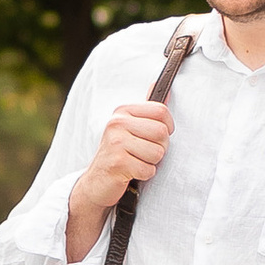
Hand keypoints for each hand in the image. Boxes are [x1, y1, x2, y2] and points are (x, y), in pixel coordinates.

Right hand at [64, 101, 173, 261]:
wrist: (96, 182)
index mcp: (122, 111)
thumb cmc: (119, 153)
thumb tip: (158, 82)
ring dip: (151, 163)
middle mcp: (117, 124)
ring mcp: (116, 143)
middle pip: (162, 132)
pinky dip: (144, 174)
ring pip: (158, 152)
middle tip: (144, 153)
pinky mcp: (117, 163)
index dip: (167, 126)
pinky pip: (148, 170)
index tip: (157, 136)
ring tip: (137, 162)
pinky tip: (131, 172)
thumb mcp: (129, 127)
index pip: (161, 111)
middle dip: (160, 148)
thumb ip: (146, 108)